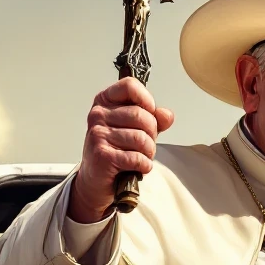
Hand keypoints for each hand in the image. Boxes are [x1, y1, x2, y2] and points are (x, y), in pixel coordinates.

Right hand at [69, 77, 174, 222]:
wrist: (97, 179)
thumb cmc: (116, 150)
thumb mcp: (135, 128)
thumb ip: (154, 119)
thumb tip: (167, 115)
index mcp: (105, 101)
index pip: (130, 86)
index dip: (146, 99)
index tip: (150, 112)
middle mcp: (98, 115)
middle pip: (141, 115)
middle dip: (152, 133)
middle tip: (147, 144)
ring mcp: (98, 134)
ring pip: (141, 138)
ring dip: (149, 152)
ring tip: (142, 156)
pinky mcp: (102, 155)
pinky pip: (136, 157)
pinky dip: (145, 165)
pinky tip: (139, 166)